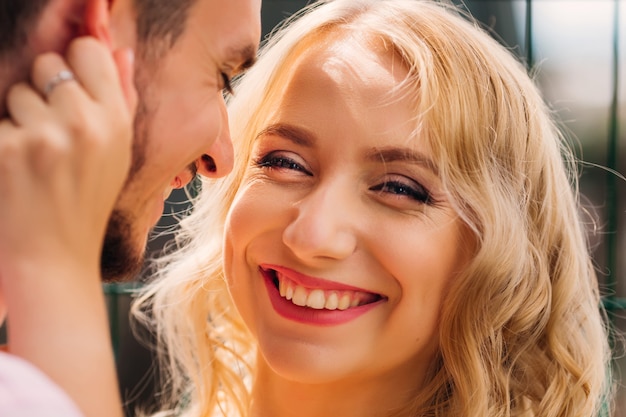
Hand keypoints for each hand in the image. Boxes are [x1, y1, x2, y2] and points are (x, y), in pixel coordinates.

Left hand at [0, 37, 135, 275]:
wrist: (55, 256)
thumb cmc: (88, 202)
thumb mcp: (120, 154)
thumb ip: (122, 100)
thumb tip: (121, 52)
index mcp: (115, 122)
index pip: (88, 50)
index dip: (77, 63)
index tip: (73, 85)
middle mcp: (83, 123)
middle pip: (48, 63)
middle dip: (46, 90)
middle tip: (53, 129)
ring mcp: (43, 136)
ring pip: (18, 92)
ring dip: (21, 117)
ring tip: (36, 154)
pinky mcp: (6, 149)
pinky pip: (0, 121)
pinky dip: (5, 141)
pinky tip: (18, 169)